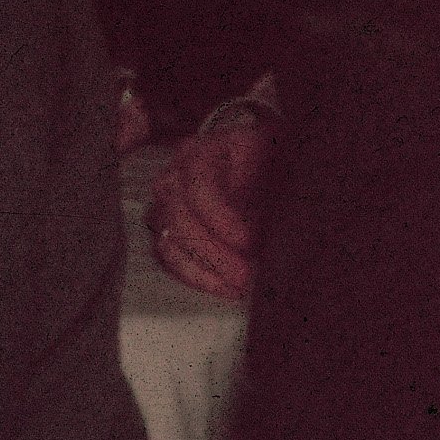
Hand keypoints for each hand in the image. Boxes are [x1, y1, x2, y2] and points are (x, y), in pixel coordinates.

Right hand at [147, 118, 266, 298]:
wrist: (263, 170)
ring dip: (204, 270)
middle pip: (178, 218)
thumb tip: (262, 221)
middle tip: (245, 274)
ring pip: (167, 243)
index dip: (220, 217)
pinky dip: (196, 277)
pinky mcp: (166, 233)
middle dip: (213, 252)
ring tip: (238, 285)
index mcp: (201, 152)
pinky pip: (169, 261)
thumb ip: (267, 185)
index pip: (198, 185)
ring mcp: (165, 207)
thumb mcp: (274, 163)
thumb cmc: (268, 165)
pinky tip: (225, 286)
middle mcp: (174, 178)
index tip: (248, 241)